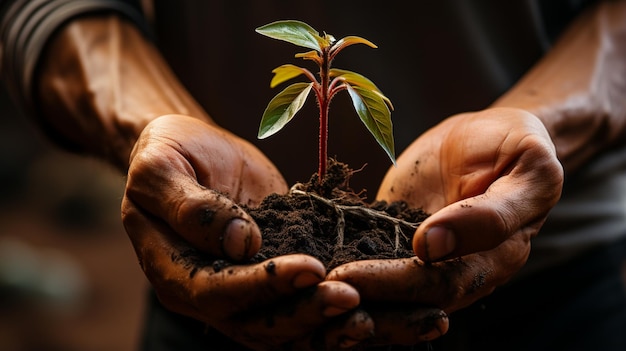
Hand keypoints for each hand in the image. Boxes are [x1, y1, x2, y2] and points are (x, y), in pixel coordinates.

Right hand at [121, 114, 371, 349]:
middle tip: (351, 298)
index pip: (216, 291)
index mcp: (172, 269)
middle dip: (303, 313)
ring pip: (280, 329)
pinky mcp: (270, 278)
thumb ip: (189, 205)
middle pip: (254, 323)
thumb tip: (239, 242)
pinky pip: (296, 307)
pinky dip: (327, 317)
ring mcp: (240, 290)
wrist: (191, 150)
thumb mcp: (160, 167)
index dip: (264, 285)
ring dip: (322, 328)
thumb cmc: (170, 152)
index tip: (311, 268)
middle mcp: (205, 292)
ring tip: (364, 319)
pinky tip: (362, 311)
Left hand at [327, 107, 562, 345]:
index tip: (348, 277)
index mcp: (493, 261)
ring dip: (346, 292)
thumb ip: (491, 214)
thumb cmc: (516, 148)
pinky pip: (370, 255)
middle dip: (358, 293)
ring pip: (386, 288)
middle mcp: (457, 270)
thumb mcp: (528, 171)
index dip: (394, 285)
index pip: (441, 286)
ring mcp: (424, 257)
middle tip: (312, 286)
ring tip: (302, 286)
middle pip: (405, 298)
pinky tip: (306, 267)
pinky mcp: (397, 238)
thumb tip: (432, 247)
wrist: (491, 134)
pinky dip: (341, 265)